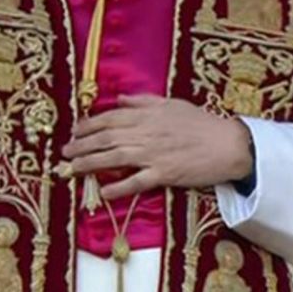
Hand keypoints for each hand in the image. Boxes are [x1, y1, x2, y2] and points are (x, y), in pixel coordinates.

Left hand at [62, 96, 252, 201]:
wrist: (227, 143)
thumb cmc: (201, 122)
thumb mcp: (171, 104)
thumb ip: (142, 101)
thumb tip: (119, 99)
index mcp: (147, 115)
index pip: (110, 118)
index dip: (89, 125)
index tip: (74, 131)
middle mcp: (146, 133)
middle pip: (106, 138)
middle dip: (82, 145)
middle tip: (64, 152)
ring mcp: (154, 154)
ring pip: (115, 157)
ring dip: (90, 163)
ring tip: (72, 168)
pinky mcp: (164, 174)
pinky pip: (137, 181)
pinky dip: (119, 187)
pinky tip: (103, 192)